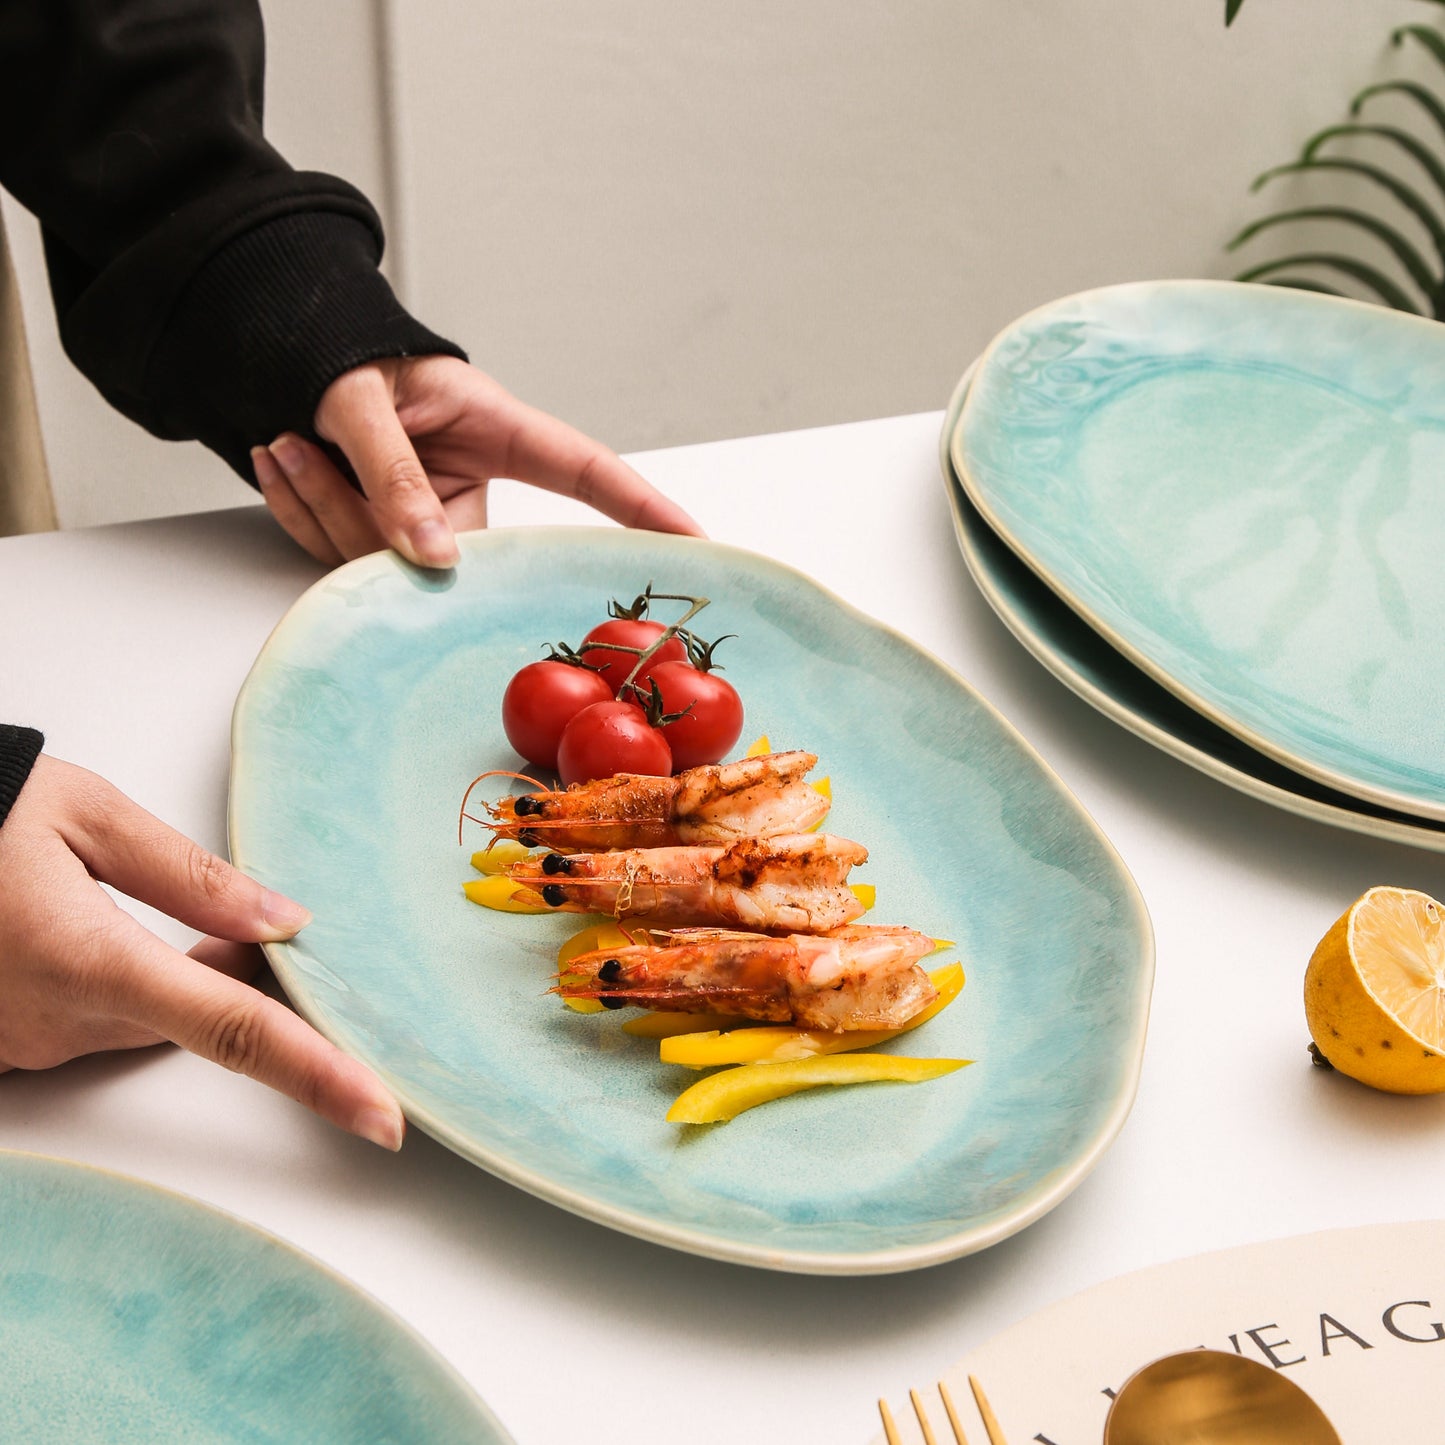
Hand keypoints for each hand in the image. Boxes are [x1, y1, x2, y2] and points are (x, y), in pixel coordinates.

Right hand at [0, 755, 403, 1150]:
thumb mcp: (85, 815)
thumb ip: (190, 874)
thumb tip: (285, 920)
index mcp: (89, 962)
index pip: (233, 1030)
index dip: (317, 1075)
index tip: (382, 1115)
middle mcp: (58, 1021)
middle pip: (201, 1019)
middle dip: (249, 978)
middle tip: (272, 917)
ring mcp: (27, 1040)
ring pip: (152, 1019)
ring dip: (190, 975)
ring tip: (195, 907)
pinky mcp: (8, 1040)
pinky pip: (102, 1019)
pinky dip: (136, 982)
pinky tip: (115, 924)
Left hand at [251, 356, 705, 567]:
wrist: (287, 352)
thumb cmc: (340, 351)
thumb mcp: (358, 394)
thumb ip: (390, 469)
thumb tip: (435, 561)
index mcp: (497, 430)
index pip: (586, 471)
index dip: (643, 507)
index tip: (694, 541)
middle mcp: (470, 486)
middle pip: (452, 551)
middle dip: (361, 514)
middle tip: (299, 446)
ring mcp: (431, 521)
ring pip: (390, 564)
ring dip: (318, 506)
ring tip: (283, 439)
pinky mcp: (390, 542)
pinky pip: (348, 562)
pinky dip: (302, 514)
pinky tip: (282, 460)